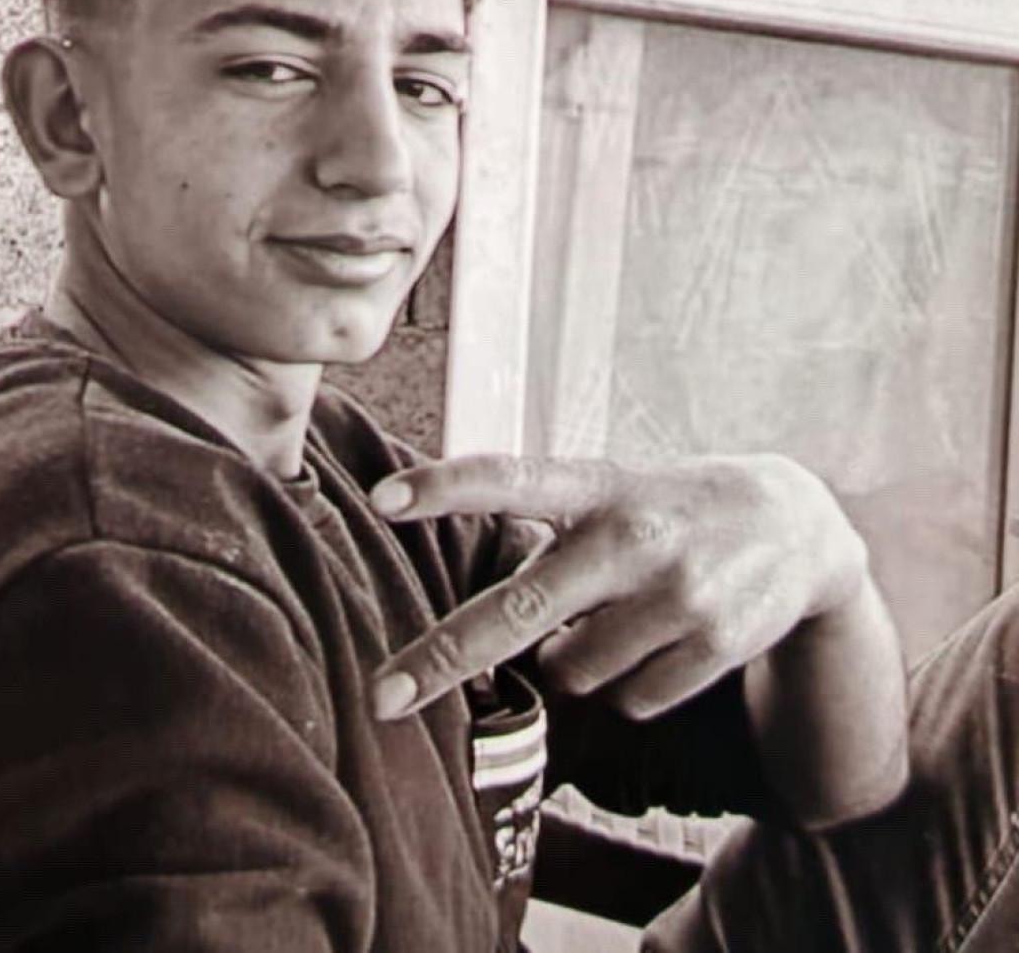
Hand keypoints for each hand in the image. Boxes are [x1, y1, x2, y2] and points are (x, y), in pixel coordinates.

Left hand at [369, 453, 869, 722]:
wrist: (797, 525)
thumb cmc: (668, 510)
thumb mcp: (611, 493)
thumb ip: (549, 538)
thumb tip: (498, 625)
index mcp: (596, 487)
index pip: (510, 478)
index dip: (446, 488)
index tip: (382, 499)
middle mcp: (631, 537)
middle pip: (520, 608)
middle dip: (444, 656)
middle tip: (381, 697)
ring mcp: (676, 593)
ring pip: (573, 670)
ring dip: (571, 660)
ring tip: (614, 617)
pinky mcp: (714, 644)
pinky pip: (630, 700)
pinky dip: (628, 683)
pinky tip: (660, 640)